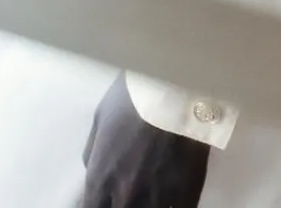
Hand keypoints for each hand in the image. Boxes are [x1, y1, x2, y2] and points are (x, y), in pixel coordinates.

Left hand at [81, 72, 210, 207]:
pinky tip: (172, 198)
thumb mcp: (101, 118)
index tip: (105, 199)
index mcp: (100, 178)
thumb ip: (95, 152)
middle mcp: (124, 196)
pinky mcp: (186, 194)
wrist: (175, 85)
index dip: (98, 206)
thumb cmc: (134, 95)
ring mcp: (156, 199)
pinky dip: (172, 206)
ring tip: (152, 193)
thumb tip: (94, 171)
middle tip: (131, 190)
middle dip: (120, 204)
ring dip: (147, 205)